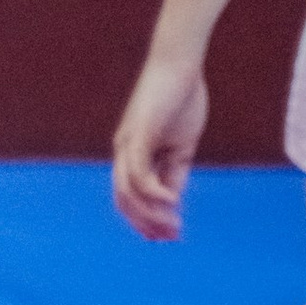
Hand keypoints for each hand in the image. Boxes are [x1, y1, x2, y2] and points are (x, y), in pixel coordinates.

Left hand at [113, 46, 207, 241]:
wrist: (180, 65)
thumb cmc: (181, 99)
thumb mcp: (181, 145)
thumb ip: (175, 172)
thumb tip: (173, 200)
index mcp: (133, 153)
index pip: (131, 195)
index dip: (146, 219)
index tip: (168, 236)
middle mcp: (124, 151)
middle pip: (123, 199)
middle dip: (145, 223)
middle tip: (169, 239)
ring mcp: (127, 143)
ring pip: (128, 191)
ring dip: (150, 214)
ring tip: (172, 226)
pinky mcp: (137, 134)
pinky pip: (138, 172)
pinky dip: (153, 192)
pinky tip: (172, 203)